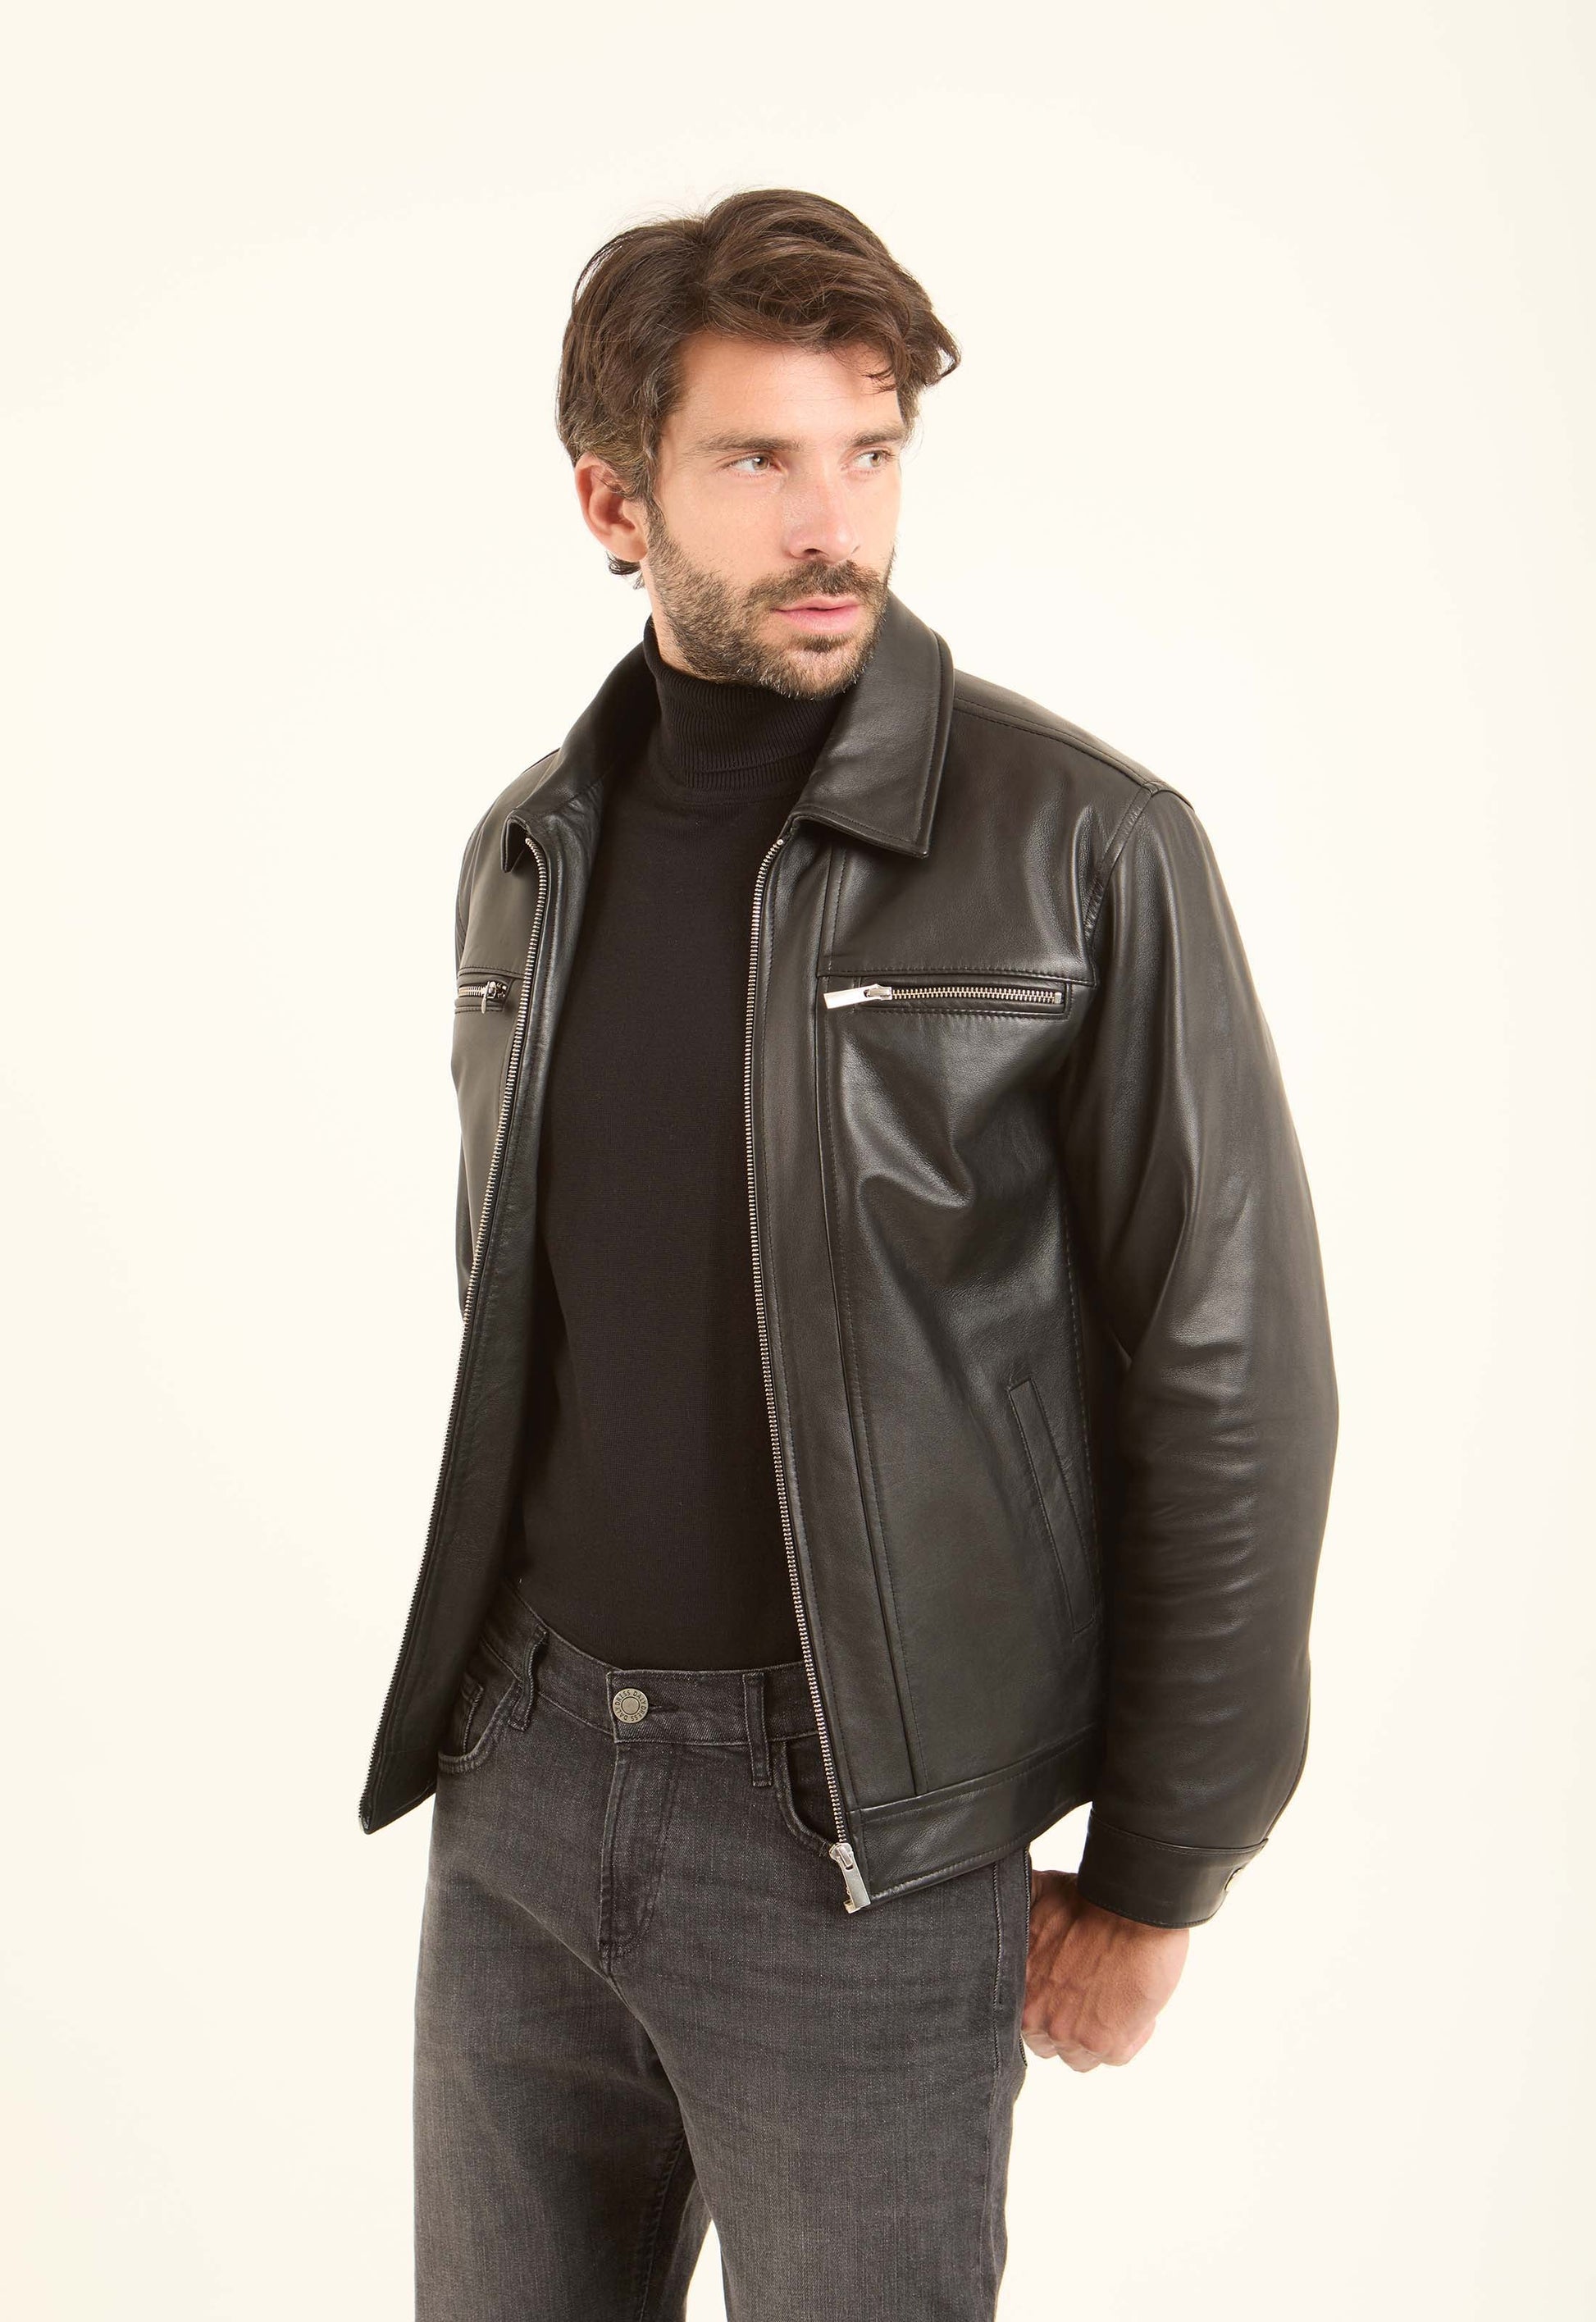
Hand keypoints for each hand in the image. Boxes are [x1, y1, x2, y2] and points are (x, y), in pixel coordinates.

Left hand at [1021, 1867, 1188, 2070]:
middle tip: (1092, 1998)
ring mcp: (1069, 2033)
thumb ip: (1021, 1917)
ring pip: (1082, 2057)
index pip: (1026, 2023)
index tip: (1069, 1991)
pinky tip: (1134, 2007)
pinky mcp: (1104, 2042)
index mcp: (1018, 1989)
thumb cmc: (1090, 1900)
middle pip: (1051, 2044)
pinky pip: (1116, 2057)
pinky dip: (1130, 2036)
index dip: (1051, 2007)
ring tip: (1116, 2002)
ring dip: (1099, 2036)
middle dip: (1071, 2024)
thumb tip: (1012, 1906)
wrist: (1131, 1909)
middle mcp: (1037, 2016)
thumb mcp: (1037, 1898)